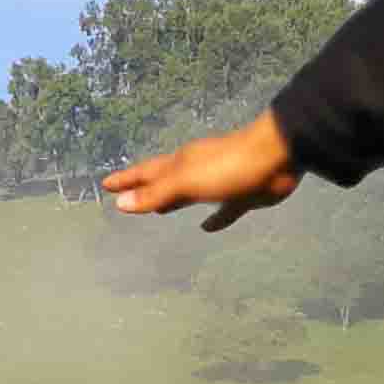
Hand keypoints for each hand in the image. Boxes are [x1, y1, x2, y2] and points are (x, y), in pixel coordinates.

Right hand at [103, 111, 298, 231]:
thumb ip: (156, 193)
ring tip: (160, 212)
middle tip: (126, 194)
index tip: (106, 184)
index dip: (126, 180)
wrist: (277, 155)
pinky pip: (223, 211)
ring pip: (190, 195)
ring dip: (174, 202)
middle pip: (164, 181)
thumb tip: (121, 204)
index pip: (145, 173)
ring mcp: (219, 182)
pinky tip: (207, 228)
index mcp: (180, 165)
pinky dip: (214, 220)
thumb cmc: (228, 166)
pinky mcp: (242, 196)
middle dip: (145, 188)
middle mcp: (196, 171)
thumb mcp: (186, 181)